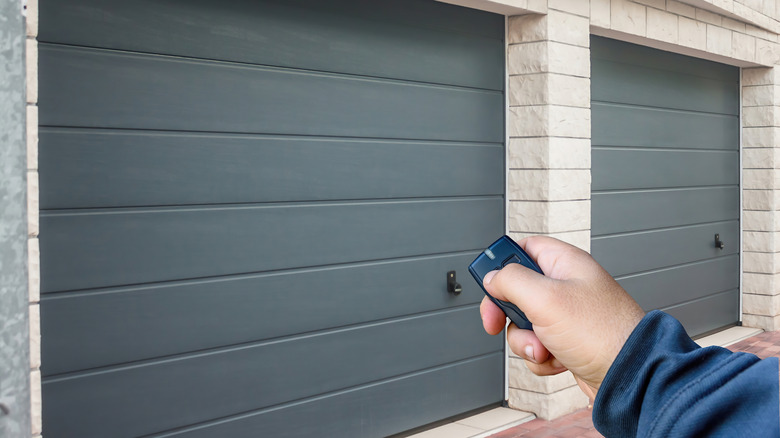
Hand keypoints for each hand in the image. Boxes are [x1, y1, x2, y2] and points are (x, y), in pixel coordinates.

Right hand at [479, 236, 644, 400]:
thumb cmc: (602, 333)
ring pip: (524, 324)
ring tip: (545, 348)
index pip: (524, 249)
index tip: (490, 284)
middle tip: (500, 323)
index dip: (502, 265)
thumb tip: (492, 278)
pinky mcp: (568, 342)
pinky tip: (557, 360)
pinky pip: (538, 346)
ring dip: (526, 341)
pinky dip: (541, 357)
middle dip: (509, 314)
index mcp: (565, 264)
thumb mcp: (546, 298)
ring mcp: (567, 317)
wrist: (629, 376)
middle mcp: (566, 287)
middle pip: (517, 291)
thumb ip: (511, 281)